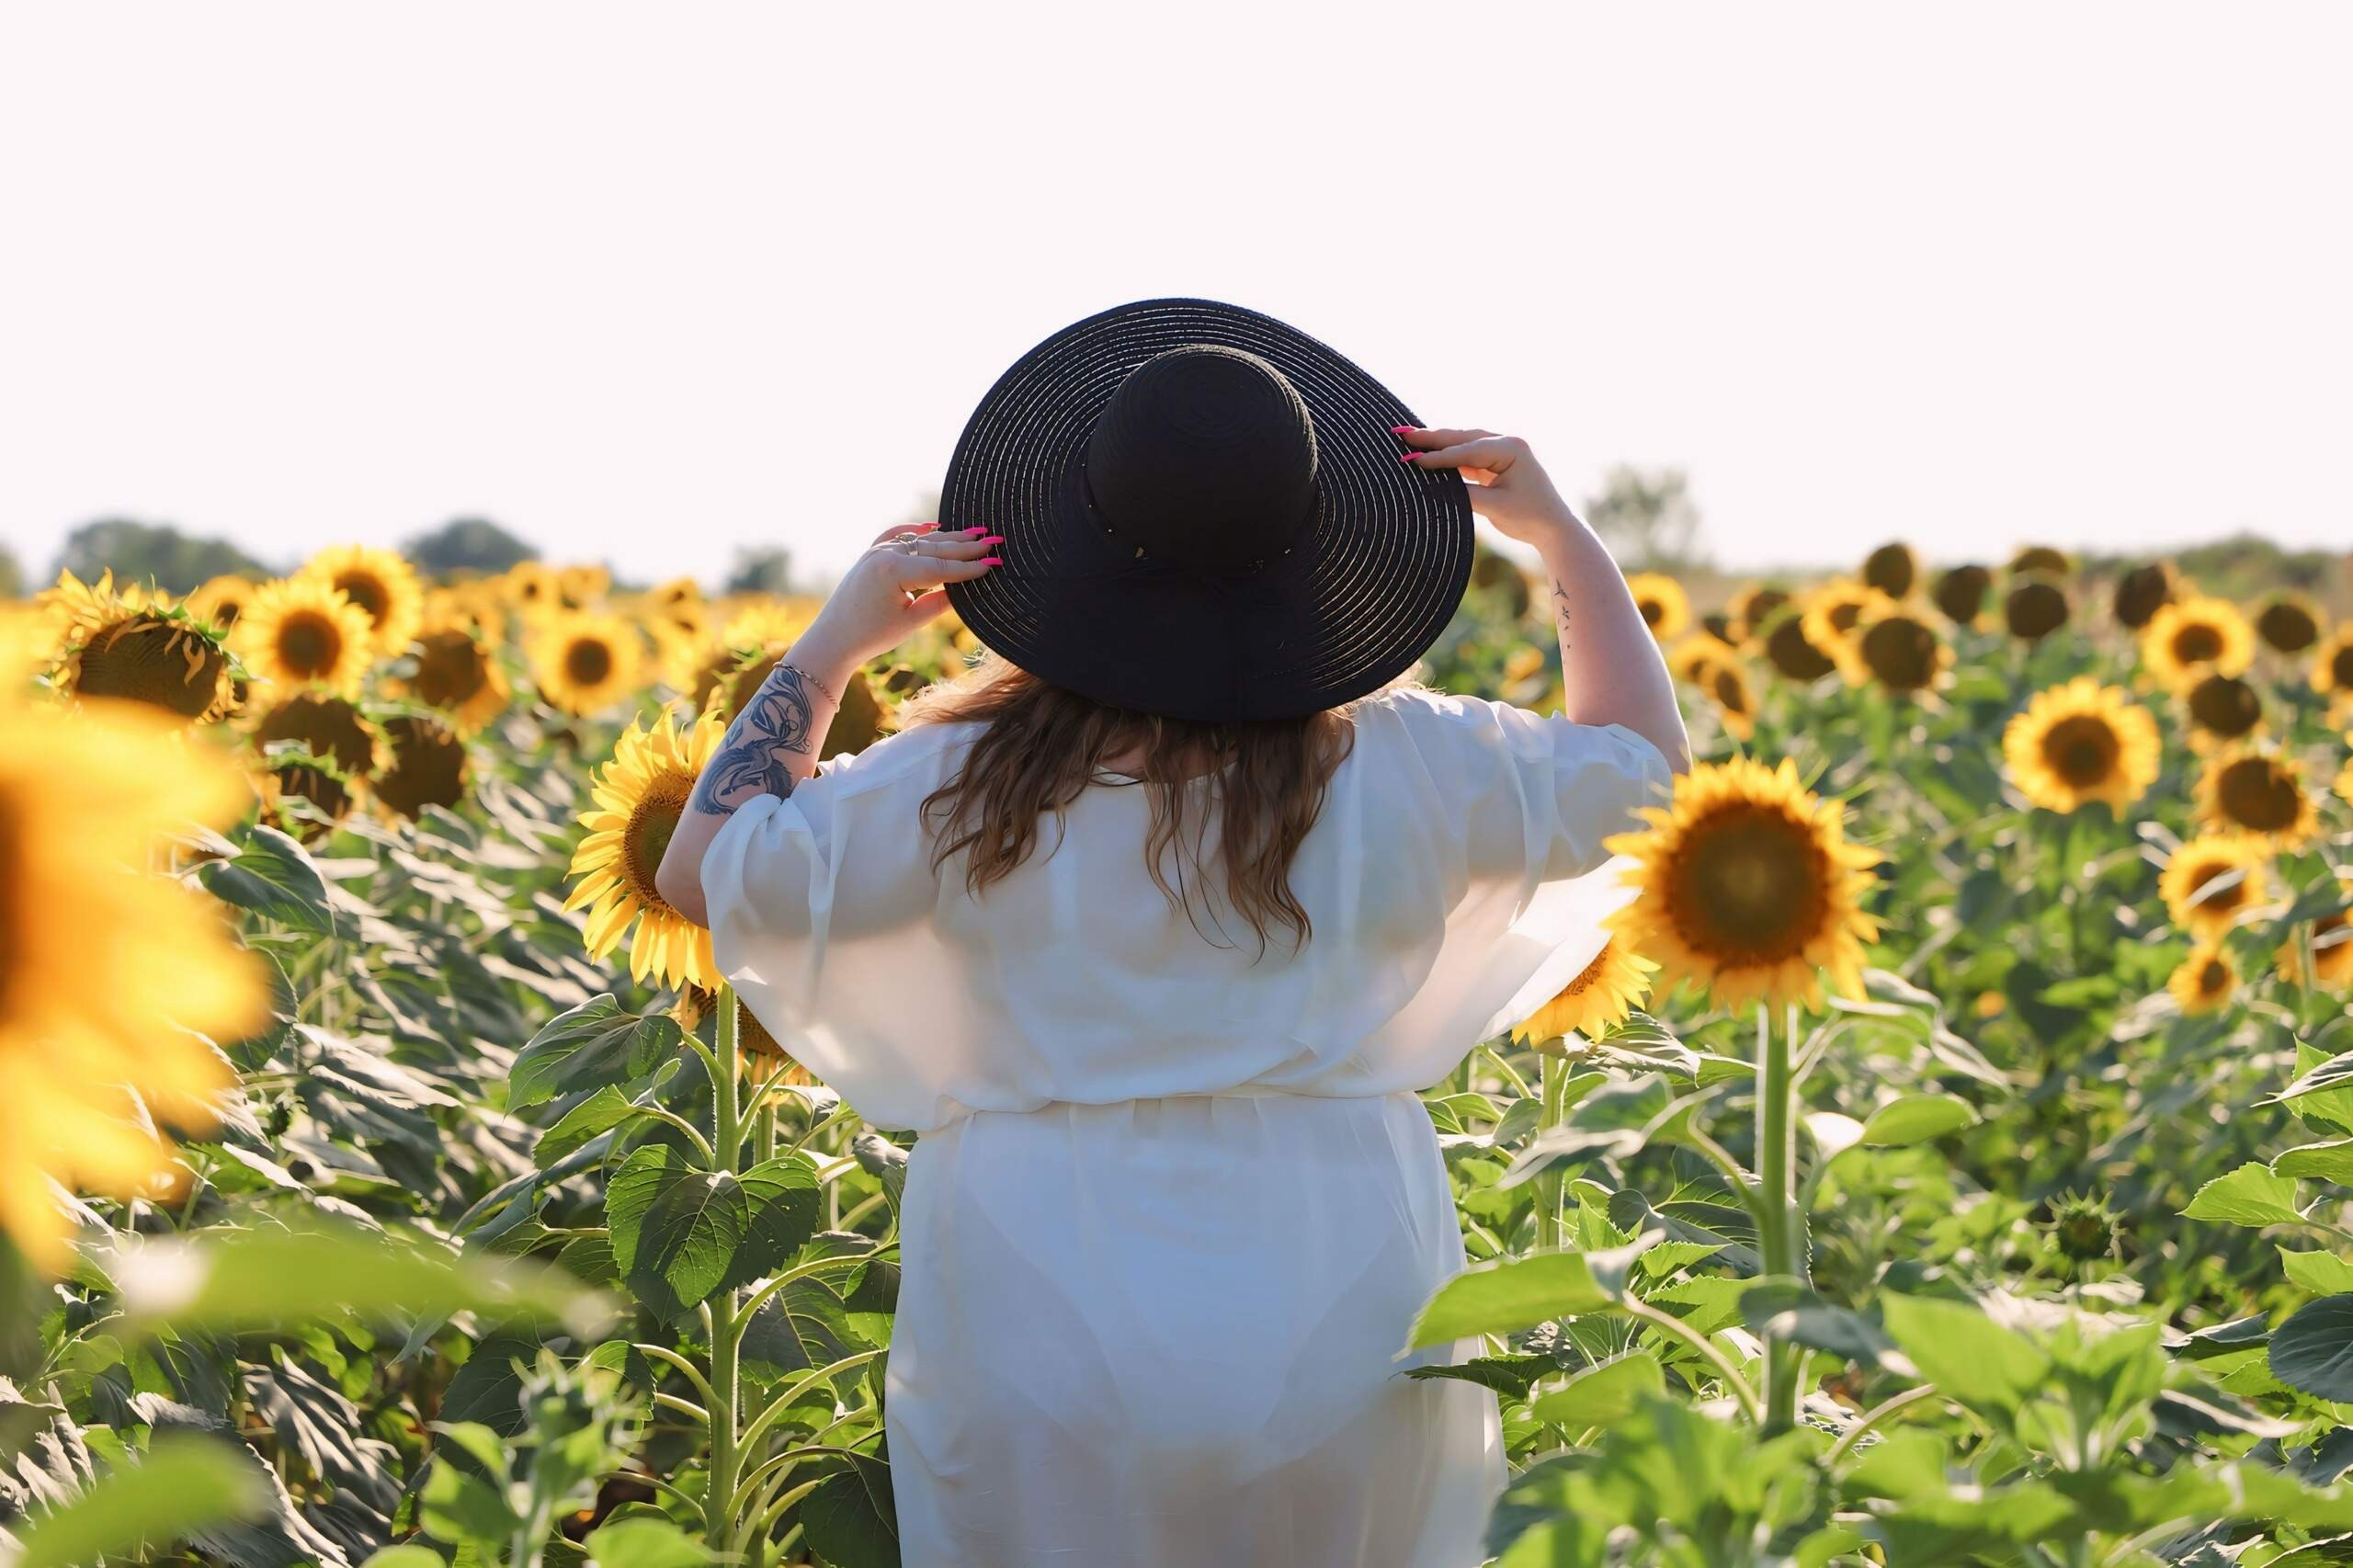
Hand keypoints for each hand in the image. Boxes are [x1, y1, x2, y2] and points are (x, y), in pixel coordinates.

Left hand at [800, 520, 1002, 669]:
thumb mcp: (911, 622)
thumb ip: (941, 603)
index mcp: (894, 571)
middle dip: (966, 546)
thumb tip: (968, 589)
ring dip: (948, 538)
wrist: (834, 638)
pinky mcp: (871, 554)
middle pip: (934, 548)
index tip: (994, 563)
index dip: (970, 567)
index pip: (941, 567)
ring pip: (920, 541)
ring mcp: (876, 550)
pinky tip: (933, 527)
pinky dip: (916, 531)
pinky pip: (897, 535)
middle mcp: (885, 553)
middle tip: (993, 540)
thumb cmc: (871, 636)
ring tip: (975, 533)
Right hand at [1398, 427, 1581, 547]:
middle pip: (1462, 438)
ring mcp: (1501, 450)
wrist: (1553, 527)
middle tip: (1401, 434)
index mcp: (1512, 447)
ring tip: (1408, 439)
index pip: (1467, 450)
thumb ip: (1462, 494)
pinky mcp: (1496, 462)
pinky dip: (1447, 457)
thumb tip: (1431, 486)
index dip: (1438, 456)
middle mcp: (1507, 442)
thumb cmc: (1529, 517)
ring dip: (1437, 444)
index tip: (1411, 459)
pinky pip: (1466, 456)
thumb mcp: (1494, 507)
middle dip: (1432, 437)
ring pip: (1463, 444)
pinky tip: (1427, 455)